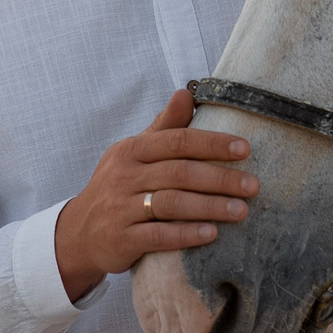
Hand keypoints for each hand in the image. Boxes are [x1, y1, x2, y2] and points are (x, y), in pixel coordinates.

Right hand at [53, 89, 256, 301]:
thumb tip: (186, 92)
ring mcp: (120, 208)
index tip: (244, 149)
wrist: (79, 233)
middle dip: (220, 178)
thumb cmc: (117, 187)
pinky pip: (158, 236)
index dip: (212, 143)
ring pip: (171, 203)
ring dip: (210, 207)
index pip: (176, 141)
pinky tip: (211, 234)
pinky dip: (186, 234)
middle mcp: (124, 176)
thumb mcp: (133, 153)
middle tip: (253, 185)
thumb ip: (163, 127)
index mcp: (131, 150)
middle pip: (179, 172)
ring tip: (241, 211)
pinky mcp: (121, 240)